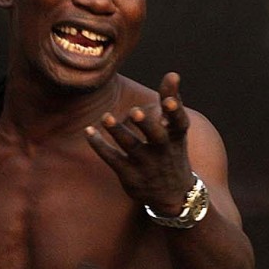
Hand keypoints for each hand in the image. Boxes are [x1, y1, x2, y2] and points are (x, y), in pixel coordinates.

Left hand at [86, 72, 194, 212]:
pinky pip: (112, 159)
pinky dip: (99, 145)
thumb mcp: (176, 130)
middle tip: (135, 111)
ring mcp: (146, 164)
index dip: (174, 111)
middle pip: (156, 137)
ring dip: (118, 131)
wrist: (174, 195)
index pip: (179, 122)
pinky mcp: (130, 175)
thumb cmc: (172, 152)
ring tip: (106, 117)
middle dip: (146, 125)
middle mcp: (163, 151)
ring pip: (131, 147)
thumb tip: (173, 73)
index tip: (168, 100)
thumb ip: (172, 101)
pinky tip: (88, 131)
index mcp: (176, 137)